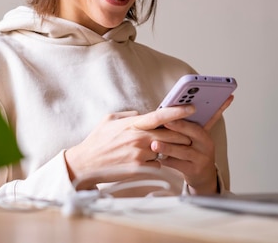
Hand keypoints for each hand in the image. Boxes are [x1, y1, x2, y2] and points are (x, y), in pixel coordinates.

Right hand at [64, 104, 195, 188]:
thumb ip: (129, 115)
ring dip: (163, 149)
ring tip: (148, 150)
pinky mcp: (139, 169)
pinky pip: (157, 164)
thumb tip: (143, 114)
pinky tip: (141, 162)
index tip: (191, 108)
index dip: (177, 111)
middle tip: (186, 134)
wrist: (85, 164)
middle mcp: (138, 138)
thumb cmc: (97, 141)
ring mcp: (139, 154)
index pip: (159, 115)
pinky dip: (153, 163)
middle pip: (170, 134)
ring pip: (163, 150)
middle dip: (181, 134)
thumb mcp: (109, 119)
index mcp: (132, 124)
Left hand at [150, 94, 233, 193]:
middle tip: (165, 123)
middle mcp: (206, 144)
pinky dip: (166, 160)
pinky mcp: (194, 170)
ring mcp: (201, 158)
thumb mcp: (193, 137)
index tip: (177, 110)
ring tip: (154, 144)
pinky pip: (178, 165)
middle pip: (193, 132)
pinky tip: (156, 158)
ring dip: (168, 147)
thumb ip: (184, 125)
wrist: (203, 175)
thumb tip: (165, 109)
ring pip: (184, 151)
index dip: (187, 115)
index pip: (198, 120)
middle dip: (178, 127)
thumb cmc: (192, 151)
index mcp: (204, 132)